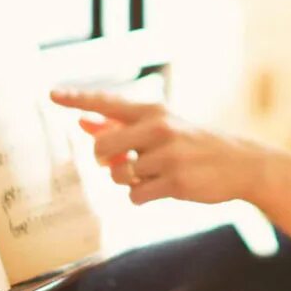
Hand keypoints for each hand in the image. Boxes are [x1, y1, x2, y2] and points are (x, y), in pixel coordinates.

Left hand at [50, 89, 262, 205]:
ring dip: (128, 181)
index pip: (107, 102)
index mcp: (154, 111)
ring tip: (153, 175)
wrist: (240, 164)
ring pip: (118, 175)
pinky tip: (161, 189)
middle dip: (106, 160)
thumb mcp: (162, 127)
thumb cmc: (193, 144)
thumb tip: (83, 122)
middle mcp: (159, 128)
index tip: (50, 94)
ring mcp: (167, 156)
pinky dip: (141, 197)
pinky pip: (135, 196)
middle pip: (102, 147)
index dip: (77, 99)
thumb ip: (121, 125)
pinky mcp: (175, 182)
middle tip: (123, 161)